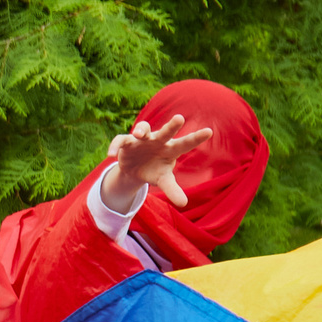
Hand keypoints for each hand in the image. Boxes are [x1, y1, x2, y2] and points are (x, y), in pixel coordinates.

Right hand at [100, 113, 216, 210]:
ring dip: (140, 130)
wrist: (134, 168)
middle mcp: (158, 140)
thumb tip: (184, 203)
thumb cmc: (154, 170)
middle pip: (166, 132)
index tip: (210, 131)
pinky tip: (111, 155)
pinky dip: (115, 146)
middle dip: (172, 126)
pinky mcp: (126, 143)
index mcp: (170, 149)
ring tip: (139, 135)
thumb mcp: (163, 180)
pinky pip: (120, 141)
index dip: (196, 138)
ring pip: (142, 129)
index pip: (185, 143)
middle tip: (180, 118)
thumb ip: (172, 189)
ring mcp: (141, 140)